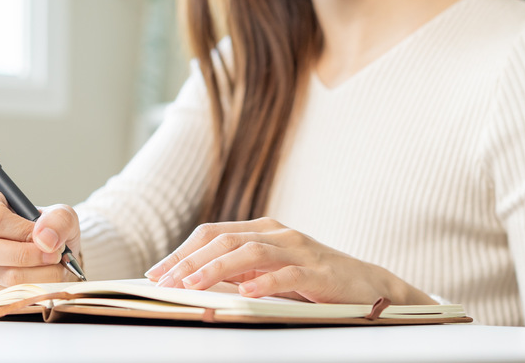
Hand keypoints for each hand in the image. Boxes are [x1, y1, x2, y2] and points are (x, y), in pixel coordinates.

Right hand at [0, 190, 82, 293]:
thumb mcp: (61, 215)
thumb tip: (45, 239)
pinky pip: (14, 294)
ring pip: (4, 275)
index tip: (43, 237)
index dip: (21, 230)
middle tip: (52, 255)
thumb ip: (58, 219)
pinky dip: (39, 288)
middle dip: (24, 255)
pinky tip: (47, 277)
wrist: (56, 255)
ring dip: (40, 274)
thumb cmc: (50, 229)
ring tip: (55, 265)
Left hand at [144, 218, 436, 304]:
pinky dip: (264, 282)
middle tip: (164, 281)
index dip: (181, 251)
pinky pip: (288, 274)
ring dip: (216, 269)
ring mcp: (298, 249)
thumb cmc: (312, 281)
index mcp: (260, 230)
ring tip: (192, 285)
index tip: (155, 273)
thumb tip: (190, 283)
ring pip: (249, 252)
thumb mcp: (268, 274)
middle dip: (188, 260)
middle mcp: (276, 233)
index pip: (211, 233)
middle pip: (223, 239)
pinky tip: (246, 294)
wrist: (369, 285)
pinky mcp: (319, 271)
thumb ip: (236, 273)